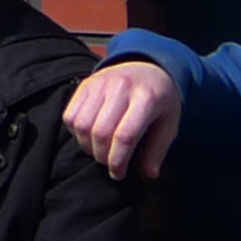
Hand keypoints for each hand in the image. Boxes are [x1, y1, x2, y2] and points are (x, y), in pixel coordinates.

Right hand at [64, 59, 180, 179]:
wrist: (148, 67)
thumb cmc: (160, 101)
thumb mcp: (169, 123)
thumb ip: (158, 149)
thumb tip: (150, 174)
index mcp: (147, 98)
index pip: (125, 136)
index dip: (118, 161)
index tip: (118, 174)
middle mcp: (121, 87)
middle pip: (101, 132)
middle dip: (103, 156)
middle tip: (110, 164)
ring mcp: (100, 83)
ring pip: (82, 125)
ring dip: (88, 146)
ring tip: (100, 151)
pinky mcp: (85, 85)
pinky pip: (70, 115)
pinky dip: (76, 133)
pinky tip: (90, 136)